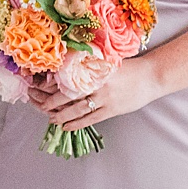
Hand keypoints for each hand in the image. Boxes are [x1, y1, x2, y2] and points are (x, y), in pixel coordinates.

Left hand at [31, 57, 163, 129]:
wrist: (151, 76)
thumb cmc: (127, 68)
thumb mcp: (105, 62)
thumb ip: (87, 66)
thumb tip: (62, 71)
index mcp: (93, 69)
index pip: (66, 78)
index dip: (50, 84)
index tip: (36, 86)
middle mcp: (97, 83)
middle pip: (67, 94)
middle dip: (50, 101)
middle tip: (37, 104)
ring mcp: (105, 98)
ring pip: (77, 109)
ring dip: (61, 115)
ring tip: (50, 119)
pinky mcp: (112, 109)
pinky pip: (90, 119)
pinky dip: (76, 123)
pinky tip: (66, 126)